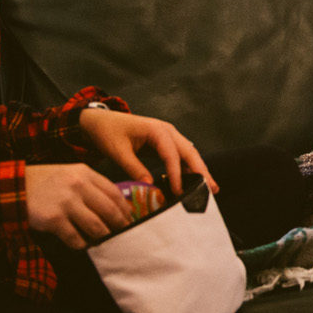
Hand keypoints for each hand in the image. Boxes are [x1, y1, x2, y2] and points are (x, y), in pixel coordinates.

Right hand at [25, 163, 132, 248]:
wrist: (14, 186)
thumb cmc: (47, 182)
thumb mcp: (72, 174)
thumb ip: (92, 185)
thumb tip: (117, 204)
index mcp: (85, 173)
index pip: (115, 193)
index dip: (125, 209)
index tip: (130, 218)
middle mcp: (78, 186)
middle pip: (110, 211)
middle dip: (119, 226)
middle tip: (123, 234)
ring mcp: (66, 203)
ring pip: (96, 227)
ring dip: (103, 237)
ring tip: (104, 241)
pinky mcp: (54, 220)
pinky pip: (76, 238)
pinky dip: (82, 244)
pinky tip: (83, 245)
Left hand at [77, 107, 214, 197]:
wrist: (100, 121)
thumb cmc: (108, 133)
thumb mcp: (118, 152)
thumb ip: (134, 168)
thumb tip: (150, 186)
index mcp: (157, 130)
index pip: (172, 155)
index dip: (177, 174)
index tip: (178, 192)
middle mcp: (167, 131)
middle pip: (190, 152)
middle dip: (202, 170)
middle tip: (212, 189)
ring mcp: (168, 136)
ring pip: (189, 153)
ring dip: (199, 169)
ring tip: (210, 188)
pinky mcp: (165, 142)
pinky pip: (181, 155)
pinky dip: (189, 168)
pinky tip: (193, 180)